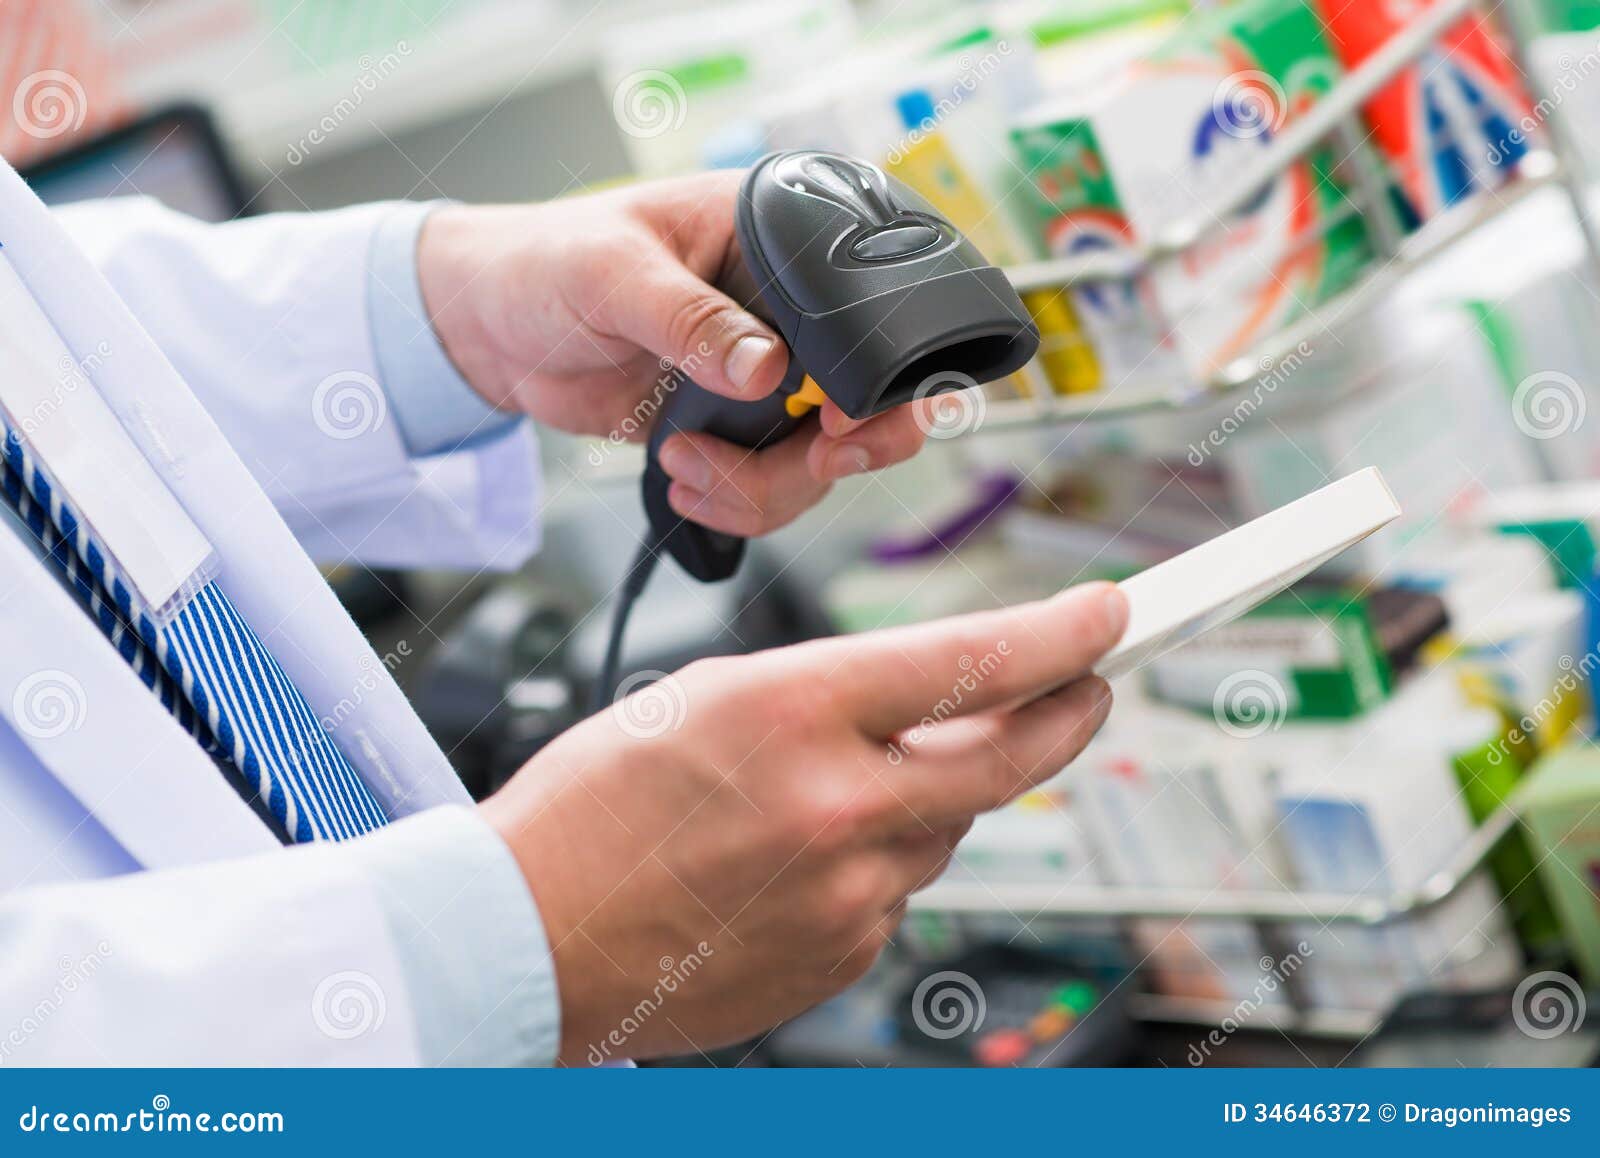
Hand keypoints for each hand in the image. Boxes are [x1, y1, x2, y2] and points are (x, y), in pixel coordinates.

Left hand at [416, 171, 930, 537]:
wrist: (491, 328)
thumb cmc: (547, 262)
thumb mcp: (613, 272)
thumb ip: (688, 317)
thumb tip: (763, 367)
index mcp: (777, 242)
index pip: (868, 310)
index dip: (876, 378)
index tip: (838, 424)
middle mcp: (788, 314)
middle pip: (872, 401)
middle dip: (842, 451)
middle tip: (814, 463)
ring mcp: (766, 379)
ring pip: (820, 463)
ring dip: (761, 487)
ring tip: (683, 460)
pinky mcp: (734, 429)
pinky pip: (771, 488)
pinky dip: (735, 504)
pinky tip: (684, 482)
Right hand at [480, 582, 1126, 1063]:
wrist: (527, 937)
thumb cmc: (591, 809)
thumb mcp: (708, 696)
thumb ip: (839, 695)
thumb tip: (938, 703)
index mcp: (796, 711)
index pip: (973, 660)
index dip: (1061, 634)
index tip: (1104, 617)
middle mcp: (839, 808)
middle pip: (1007, 759)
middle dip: (1065, 714)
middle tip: (1090, 687)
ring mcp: (849, 896)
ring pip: (943, 827)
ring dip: (929, 794)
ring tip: (835, 785)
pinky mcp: (843, 956)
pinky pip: (898, 890)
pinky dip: (877, 859)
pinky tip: (800, 855)